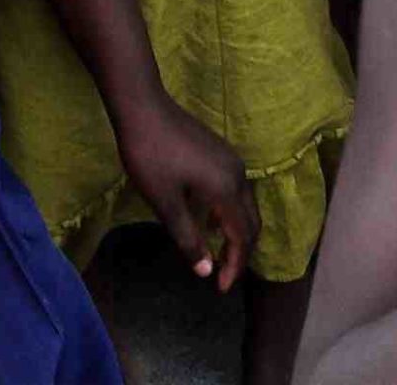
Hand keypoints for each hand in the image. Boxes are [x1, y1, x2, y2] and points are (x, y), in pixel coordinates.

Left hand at [116, 92, 257, 290]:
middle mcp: (238, 174)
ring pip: (246, 205)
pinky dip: (230, 213)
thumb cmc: (151, 157)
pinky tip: (208, 220)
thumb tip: (206, 271)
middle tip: (220, 276)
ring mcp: (231, 160)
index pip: (243, 236)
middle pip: (252, 222)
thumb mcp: (166, 204)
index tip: (219, 288)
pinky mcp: (221, 153)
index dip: (235, 266)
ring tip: (216, 253)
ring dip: (237, 232)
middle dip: (240, 252)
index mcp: (227, 189)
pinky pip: (237, 191)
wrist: (144, 108)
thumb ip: (189, 239)